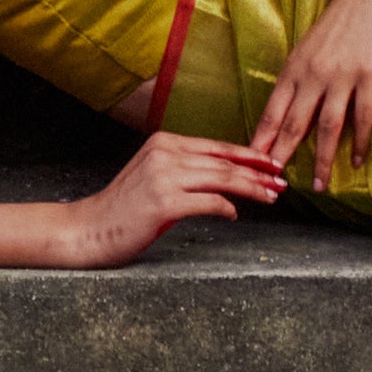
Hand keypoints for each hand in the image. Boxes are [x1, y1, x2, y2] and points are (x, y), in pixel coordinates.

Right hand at [61, 130, 287, 264]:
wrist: (89, 229)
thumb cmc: (123, 209)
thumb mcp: (155, 176)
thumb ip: (187, 171)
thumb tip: (226, 180)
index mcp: (164, 142)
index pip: (217, 147)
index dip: (249, 155)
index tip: (272, 164)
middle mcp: (165, 153)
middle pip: (225, 162)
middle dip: (259, 173)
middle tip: (282, 182)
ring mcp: (164, 176)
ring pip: (223, 179)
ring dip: (252, 189)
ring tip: (271, 197)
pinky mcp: (164, 202)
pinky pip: (209, 202)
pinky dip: (227, 208)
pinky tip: (235, 215)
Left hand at [251, 0, 371, 193]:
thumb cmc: (344, 15)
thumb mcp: (313, 44)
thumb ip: (304, 73)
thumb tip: (296, 103)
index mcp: (295, 66)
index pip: (271, 110)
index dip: (260, 139)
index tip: (250, 163)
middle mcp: (312, 73)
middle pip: (292, 124)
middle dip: (281, 158)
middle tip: (273, 186)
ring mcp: (341, 75)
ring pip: (326, 127)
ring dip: (321, 160)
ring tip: (319, 185)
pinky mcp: (368, 74)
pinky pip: (363, 116)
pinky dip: (360, 142)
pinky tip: (358, 160)